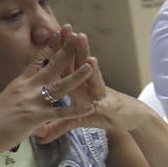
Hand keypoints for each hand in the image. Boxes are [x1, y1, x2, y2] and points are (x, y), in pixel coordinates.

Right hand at [0, 27, 98, 157]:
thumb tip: (24, 98)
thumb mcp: (7, 102)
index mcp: (20, 83)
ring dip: (76, 76)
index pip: (37, 61)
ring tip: (91, 66)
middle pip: (50, 66)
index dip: (49, 46)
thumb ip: (20, 97)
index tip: (58, 33)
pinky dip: (77, 111)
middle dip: (65, 51)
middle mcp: (27, 88)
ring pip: (59, 86)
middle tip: (78, 36)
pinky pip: (61, 113)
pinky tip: (91, 106)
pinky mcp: (36, 117)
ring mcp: (32, 101)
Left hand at [27, 32, 150, 142]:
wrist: (128, 118)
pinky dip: (101, 104)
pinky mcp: (110, 108)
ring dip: (92, 69)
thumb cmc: (102, 113)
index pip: (65, 63)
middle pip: (80, 63)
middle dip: (75, 48)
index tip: (51, 33)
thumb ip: (57, 123)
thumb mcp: (75, 119)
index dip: (57, 49)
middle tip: (70, 31)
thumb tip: (39, 135)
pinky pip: (104, 106)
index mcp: (78, 83)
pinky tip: (98, 101)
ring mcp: (101, 94)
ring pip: (94, 79)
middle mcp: (90, 84)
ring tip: (89, 58)